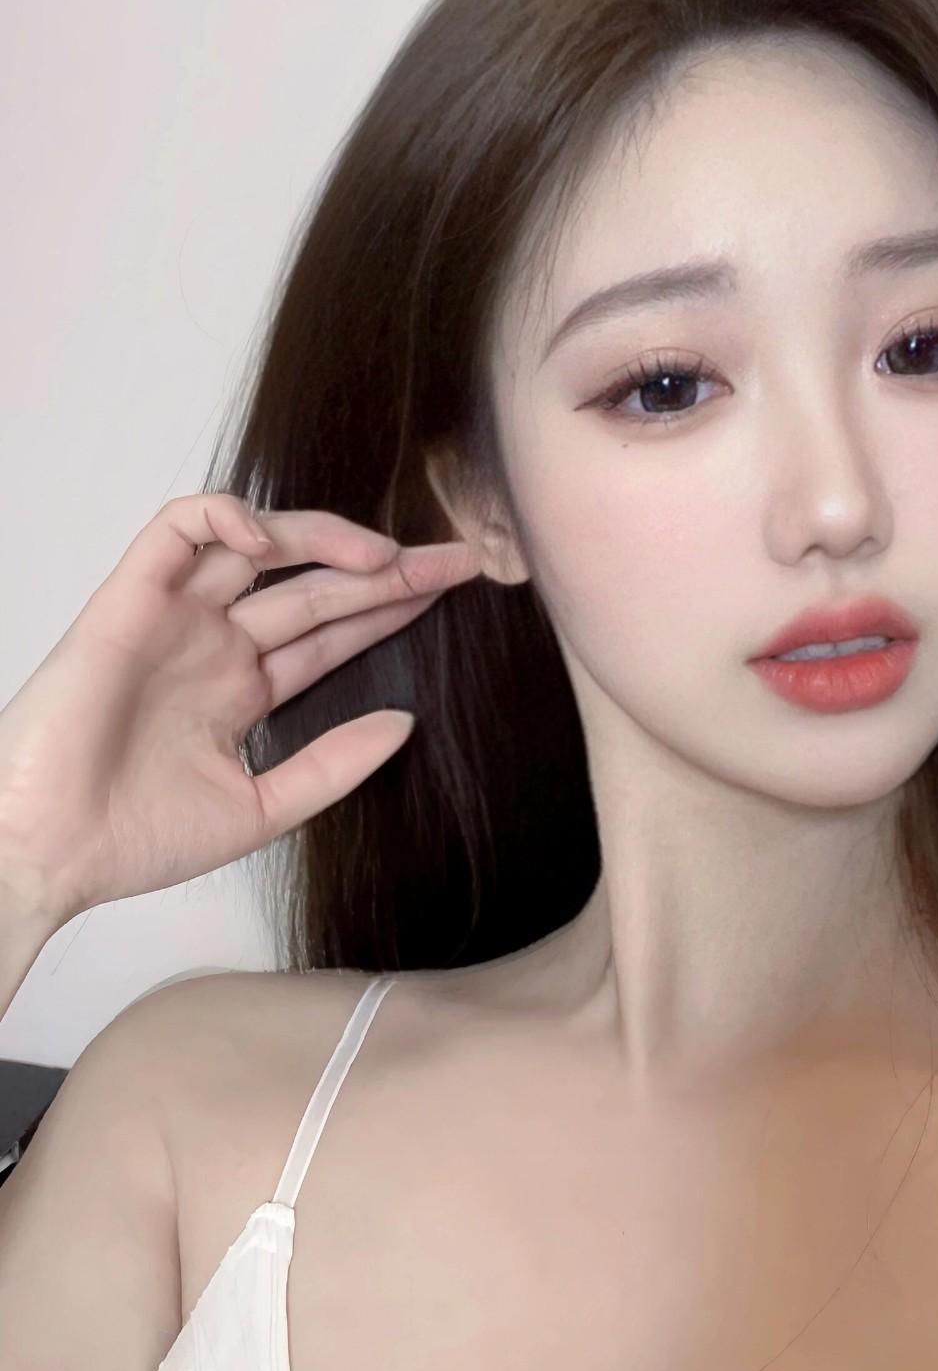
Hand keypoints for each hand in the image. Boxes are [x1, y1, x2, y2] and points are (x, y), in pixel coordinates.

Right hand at [0, 494, 480, 926]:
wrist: (49, 852)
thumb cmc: (135, 839)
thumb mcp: (262, 807)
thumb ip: (333, 765)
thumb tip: (406, 723)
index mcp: (243, 689)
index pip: (332, 633)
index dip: (390, 610)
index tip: (453, 596)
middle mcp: (214, 645)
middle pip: (314, 587)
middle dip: (385, 570)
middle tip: (454, 561)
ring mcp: (176, 618)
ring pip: (257, 546)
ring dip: (323, 538)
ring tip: (383, 556)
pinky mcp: (129, 599)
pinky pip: (178, 530)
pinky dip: (227, 519)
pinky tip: (273, 543)